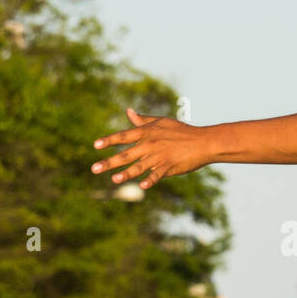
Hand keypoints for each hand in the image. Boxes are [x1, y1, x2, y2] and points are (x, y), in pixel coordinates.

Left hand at [91, 108, 207, 189]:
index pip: (124, 136)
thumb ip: (142, 120)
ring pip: (138, 166)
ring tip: (114, 179)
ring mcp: (159, 156)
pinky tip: (141, 186)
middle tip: (94, 169)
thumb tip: (128, 111)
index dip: (109, 140)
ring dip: (125, 173)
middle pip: (126, 154)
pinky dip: (150, 180)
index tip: (96, 145)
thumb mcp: (161, 122)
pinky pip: (157, 175)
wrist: (203, 142)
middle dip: (109, 162)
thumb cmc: (181, 131)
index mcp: (147, 132)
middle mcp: (150, 144)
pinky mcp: (169, 167)